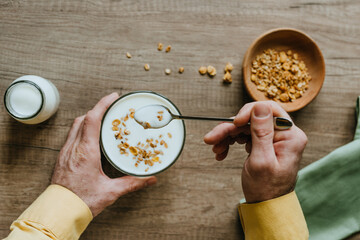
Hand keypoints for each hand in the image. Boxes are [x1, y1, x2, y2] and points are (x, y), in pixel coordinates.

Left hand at [51, 93, 156, 216]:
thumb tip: (150, 179)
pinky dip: (81, 129)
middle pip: (83, 118)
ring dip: (88, 119)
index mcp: (86, 152)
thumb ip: (132, 183)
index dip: (102, 104)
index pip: (92, 119)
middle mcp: (74, 148)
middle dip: (97, 109)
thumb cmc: (81, 201)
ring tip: (102, 120)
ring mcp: (65, 152)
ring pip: (75, 126)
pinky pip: (71, 136)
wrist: (59, 212)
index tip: (113, 97)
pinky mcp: (62, 158)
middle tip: (111, 108)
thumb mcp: (110, 191)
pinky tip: (90, 138)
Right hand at [204, 101, 306, 202]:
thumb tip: (260, 106)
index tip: (234, 122)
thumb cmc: (266, 189)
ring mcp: (273, 139)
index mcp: (290, 136)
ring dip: (227, 136)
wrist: (266, 206)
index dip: (249, 112)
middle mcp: (283, 135)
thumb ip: (261, 132)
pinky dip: (230, 142)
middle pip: (252, 120)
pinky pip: (244, 136)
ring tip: (215, 148)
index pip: (269, 110)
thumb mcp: (261, 160)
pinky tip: (222, 151)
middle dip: (230, 129)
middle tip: (212, 138)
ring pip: (245, 127)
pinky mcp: (263, 145)